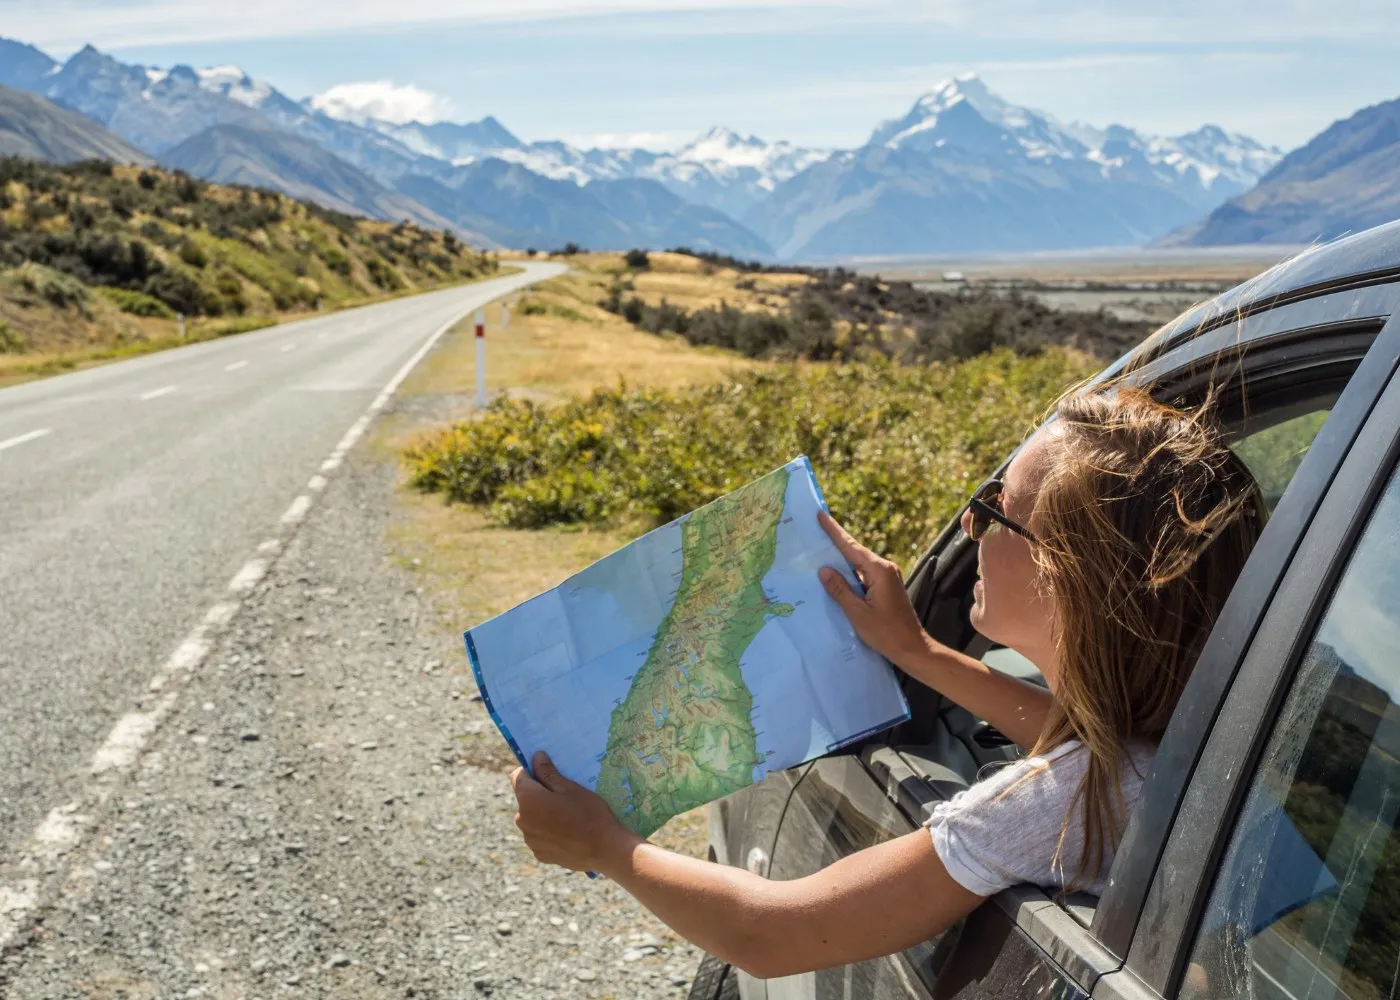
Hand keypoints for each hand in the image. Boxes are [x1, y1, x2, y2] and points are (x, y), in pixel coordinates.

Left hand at [510, 752, 639, 872]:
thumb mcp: (570, 788)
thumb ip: (548, 772)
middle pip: (525, 799)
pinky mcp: (539, 854)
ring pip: (531, 818)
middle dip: (539, 794)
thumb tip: (536, 757)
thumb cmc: (589, 813)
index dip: (531, 771)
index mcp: (528, 799)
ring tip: (567, 817)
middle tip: (564, 796)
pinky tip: (567, 833)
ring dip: (542, 814)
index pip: (517, 777)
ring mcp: (530, 839)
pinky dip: (547, 832)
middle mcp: (522, 820)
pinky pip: (538, 836)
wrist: (604, 849)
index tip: (548, 773)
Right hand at [817, 510, 930, 667]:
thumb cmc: (886, 633)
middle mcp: (885, 569)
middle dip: (835, 542)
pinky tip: (836, 576)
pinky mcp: (887, 587)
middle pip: (855, 552)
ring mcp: (888, 577)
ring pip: (859, 564)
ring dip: (841, 560)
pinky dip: (849, 574)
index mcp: (879, 570)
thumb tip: (824, 570)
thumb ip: (840, 589)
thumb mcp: (857, 612)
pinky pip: (864, 575)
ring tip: (820, 552)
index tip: (821, 515)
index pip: (851, 546)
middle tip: (815, 530)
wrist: (912, 647)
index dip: (834, 531)